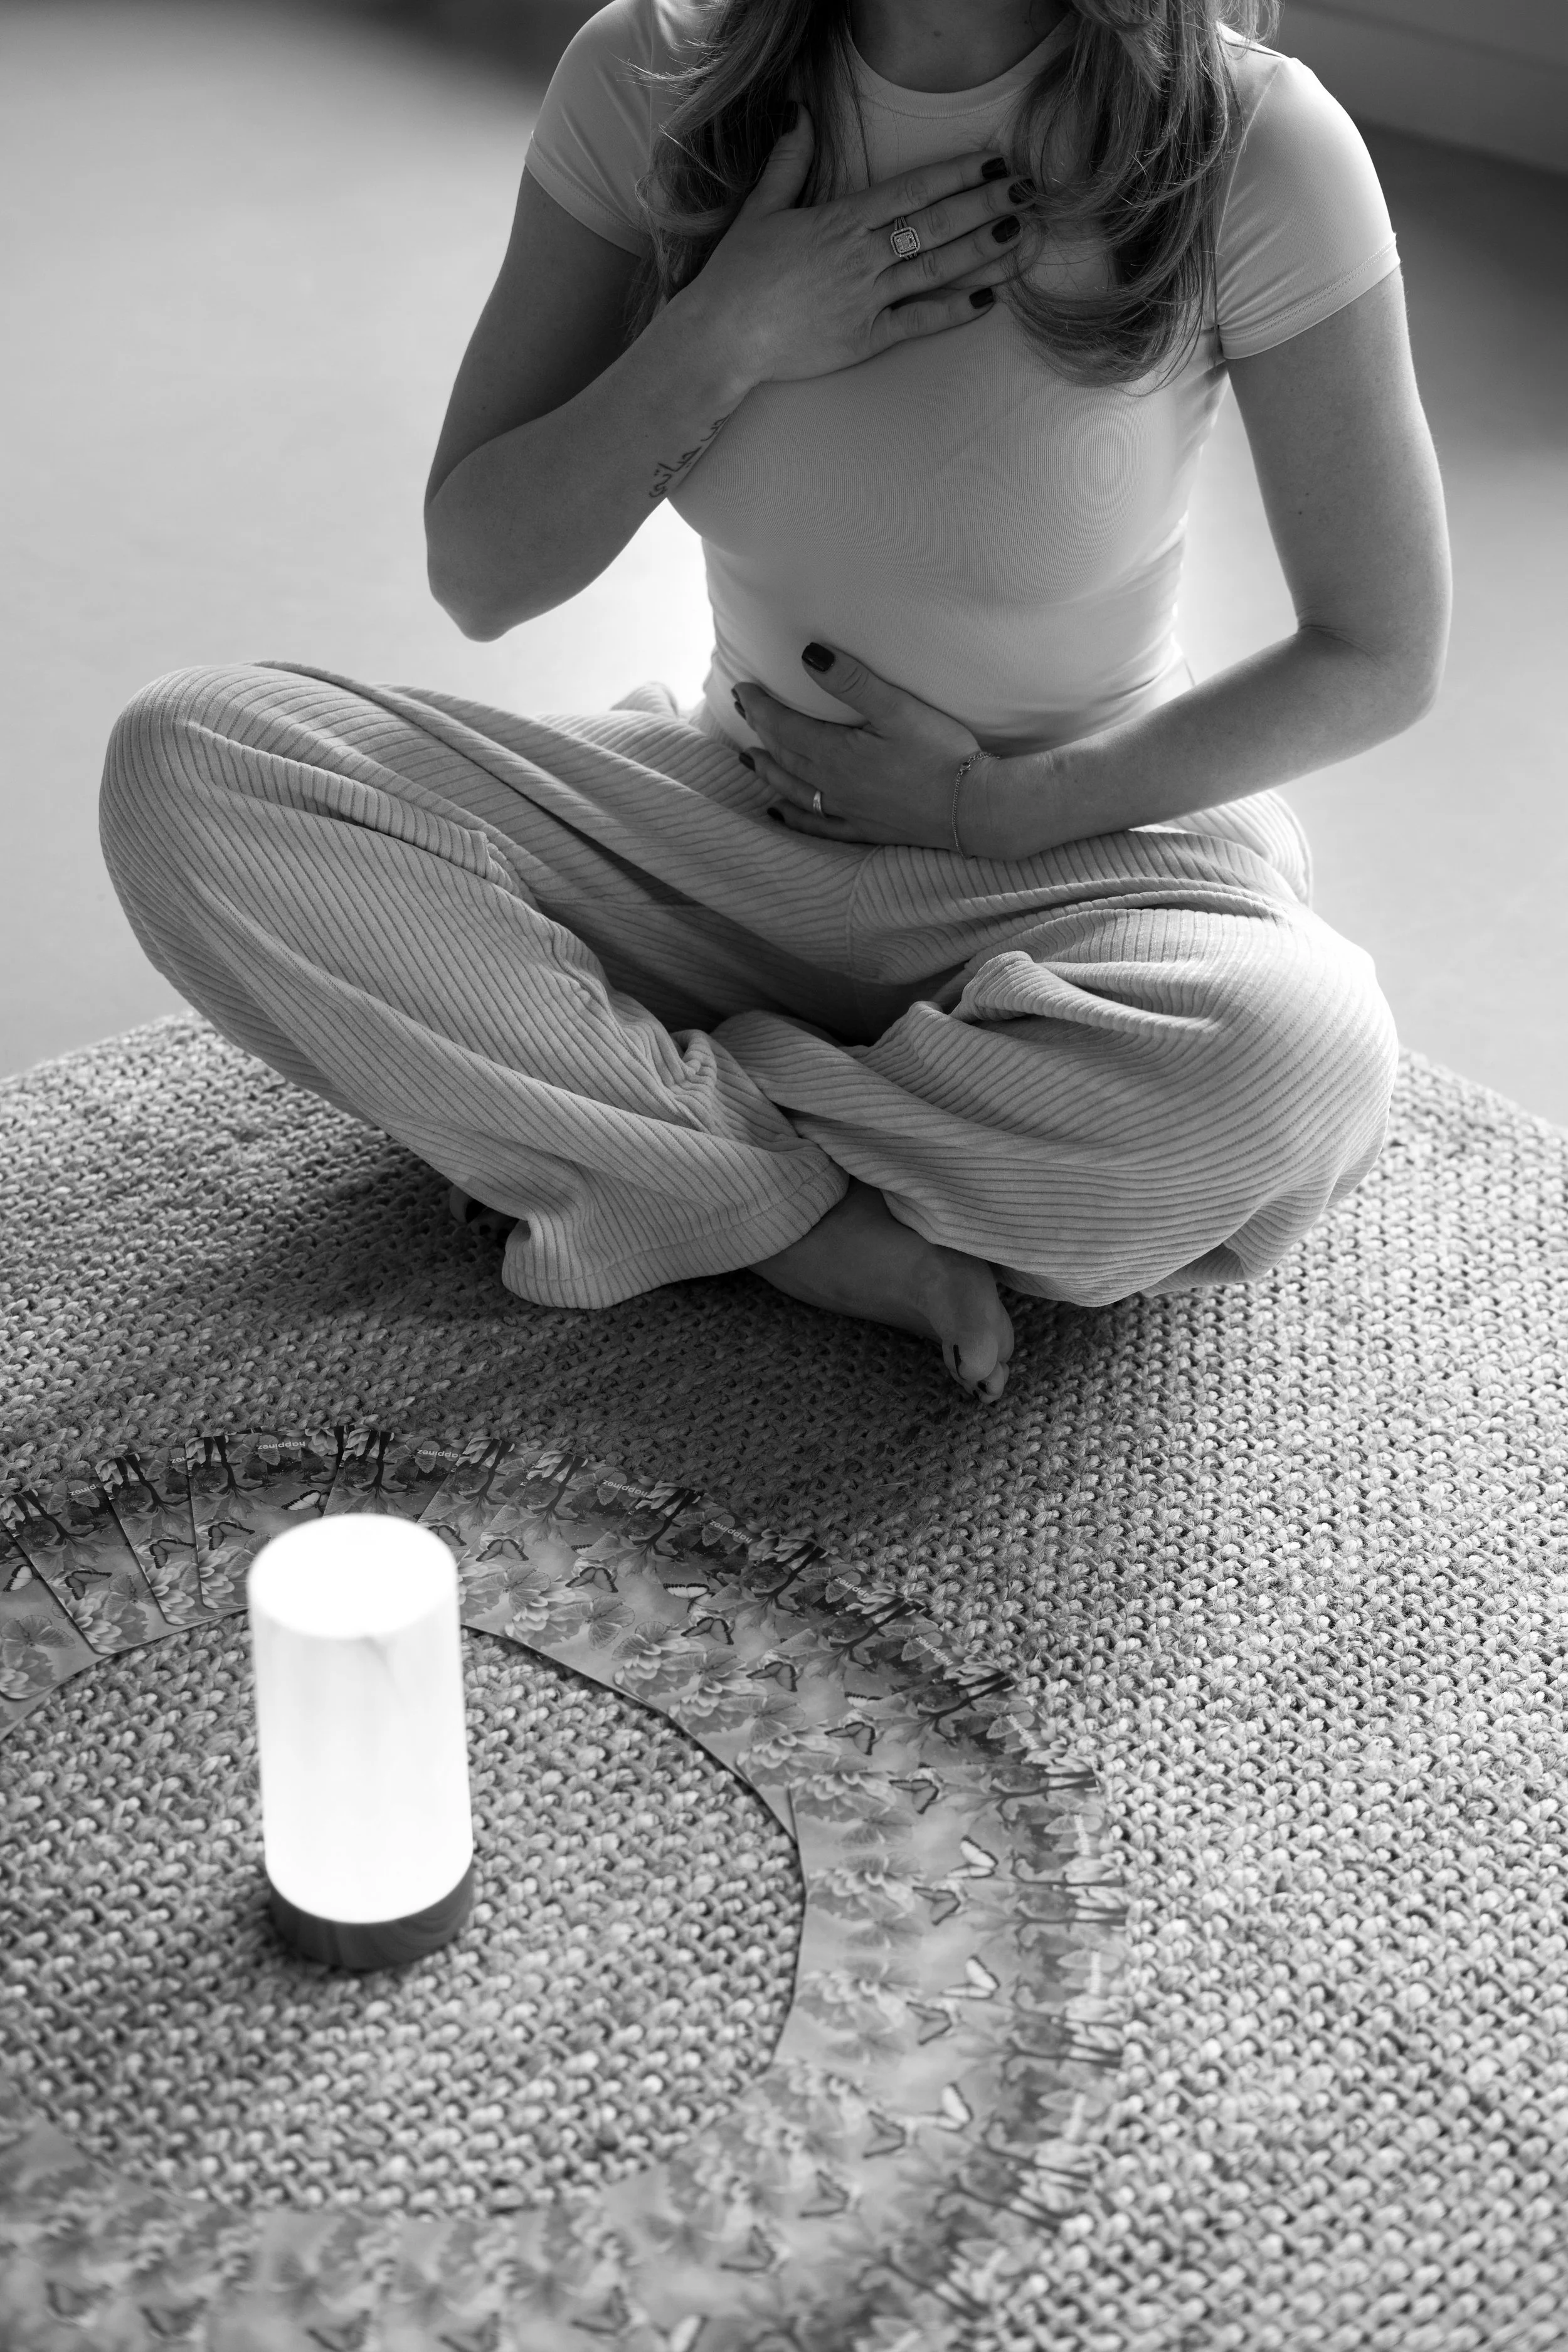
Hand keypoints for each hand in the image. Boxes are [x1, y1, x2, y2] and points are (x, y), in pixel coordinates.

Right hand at [693, 105, 1032, 387]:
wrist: (720, 337)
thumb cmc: (737, 275)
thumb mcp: (761, 209)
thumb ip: (788, 162)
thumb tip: (798, 112)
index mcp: (841, 221)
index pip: (914, 190)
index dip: (959, 175)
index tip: (994, 164)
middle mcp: (862, 256)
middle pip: (938, 225)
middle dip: (987, 207)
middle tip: (1027, 193)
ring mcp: (867, 299)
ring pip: (938, 270)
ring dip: (984, 252)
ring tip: (1022, 238)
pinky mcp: (865, 339)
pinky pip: (919, 322)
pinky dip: (955, 311)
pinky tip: (989, 298)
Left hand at [734, 644, 1003, 849]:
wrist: (974, 808)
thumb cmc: (942, 754)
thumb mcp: (897, 708)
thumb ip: (852, 682)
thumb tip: (809, 656)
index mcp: (837, 754)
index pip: (785, 727)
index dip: (761, 708)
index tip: (742, 690)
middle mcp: (833, 786)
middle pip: (785, 756)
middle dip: (761, 732)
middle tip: (743, 712)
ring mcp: (848, 811)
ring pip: (795, 790)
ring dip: (769, 772)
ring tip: (749, 759)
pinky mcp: (865, 829)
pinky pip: (817, 826)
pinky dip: (793, 817)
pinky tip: (779, 813)